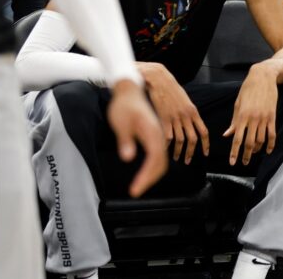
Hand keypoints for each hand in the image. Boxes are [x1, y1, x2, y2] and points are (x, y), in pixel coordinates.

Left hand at [107, 79, 167, 197]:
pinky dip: (153, 168)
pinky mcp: (155, 137)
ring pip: (161, 161)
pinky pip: (158, 156)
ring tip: (139, 186)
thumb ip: (125, 140)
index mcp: (152, 132)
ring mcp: (158, 137)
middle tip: (135, 191)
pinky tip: (144, 174)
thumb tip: (128, 157)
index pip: (154, 159)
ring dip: (152, 175)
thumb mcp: (120, 123)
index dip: (146, 176)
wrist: (129, 91)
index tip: (135, 188)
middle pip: (161, 164)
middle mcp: (159, 136)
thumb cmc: (124, 105)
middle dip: (149, 180)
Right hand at [138, 62, 208, 164]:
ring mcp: (175, 117)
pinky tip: (166, 150)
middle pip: (193, 139)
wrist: (159, 80)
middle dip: (192, 152)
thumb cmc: (171, 89)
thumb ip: (189, 113)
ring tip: (177, 158)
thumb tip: (191, 124)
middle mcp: (186, 116)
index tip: (205, 153)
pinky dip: (167, 145)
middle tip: (188, 161)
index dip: (206, 144)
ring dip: (179, 151)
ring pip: (180, 140)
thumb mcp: (185, 100)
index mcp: (193, 111)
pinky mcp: (163, 118)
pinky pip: (167, 136)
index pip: (204, 131)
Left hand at [222, 64, 278, 165]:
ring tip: (252, 153)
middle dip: (246, 155)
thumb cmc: (248, 89)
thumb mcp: (238, 104)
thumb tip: (227, 135)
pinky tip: (268, 150)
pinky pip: (272, 134)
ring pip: (261, 140)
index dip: (234, 152)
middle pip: (249, 142)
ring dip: (256, 150)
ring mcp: (264, 118)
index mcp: (242, 116)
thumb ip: (234, 121)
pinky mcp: (272, 117)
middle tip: (243, 162)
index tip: (232, 162)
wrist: (263, 77)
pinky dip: (271, 144)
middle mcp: (253, 119)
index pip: (237, 138)